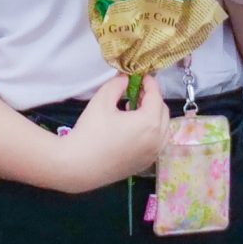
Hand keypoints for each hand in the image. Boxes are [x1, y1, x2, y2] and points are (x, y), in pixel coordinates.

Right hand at [53, 74, 168, 191]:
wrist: (79, 167)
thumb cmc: (90, 132)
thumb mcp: (102, 101)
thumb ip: (117, 85)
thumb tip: (125, 79)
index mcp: (149, 122)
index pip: (156, 96)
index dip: (150, 83)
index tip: (141, 76)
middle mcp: (157, 140)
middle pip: (163, 112)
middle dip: (153, 99)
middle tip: (136, 92)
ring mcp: (152, 154)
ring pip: (162, 129)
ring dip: (153, 116)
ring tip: (133, 110)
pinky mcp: (145, 164)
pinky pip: (156, 143)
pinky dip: (151, 132)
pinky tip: (132, 129)